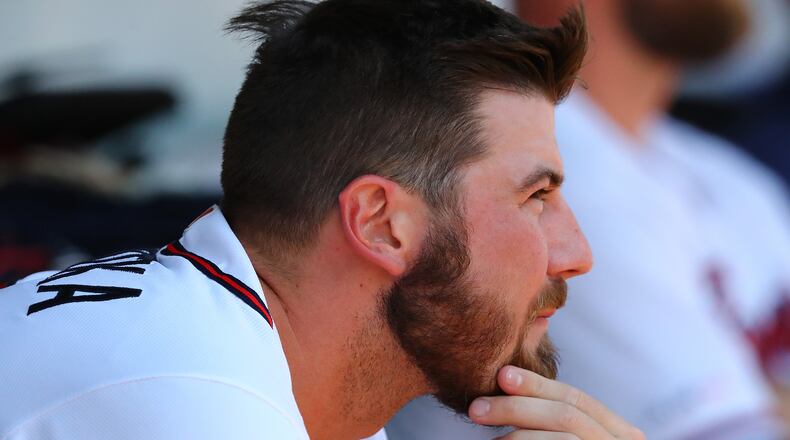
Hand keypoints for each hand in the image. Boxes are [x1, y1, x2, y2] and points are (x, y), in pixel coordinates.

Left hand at [468, 366, 644, 439]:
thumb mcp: (568, 439)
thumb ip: (554, 423)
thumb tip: (507, 387)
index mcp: (620, 434)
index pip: (576, 399)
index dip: (537, 385)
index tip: (500, 376)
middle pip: (566, 414)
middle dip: (517, 407)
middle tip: (476, 409)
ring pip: (562, 436)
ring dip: (518, 434)